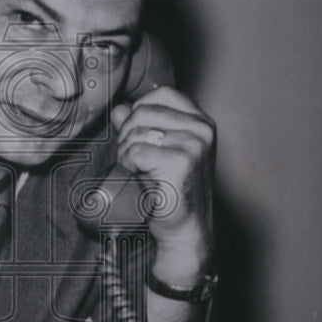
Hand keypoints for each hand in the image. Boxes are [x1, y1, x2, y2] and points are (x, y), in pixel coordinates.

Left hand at [110, 85, 214, 283]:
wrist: (183, 227)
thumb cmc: (170, 190)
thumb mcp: (157, 151)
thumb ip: (140, 126)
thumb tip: (120, 109)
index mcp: (200, 121)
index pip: (162, 94)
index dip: (140, 110)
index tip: (138, 135)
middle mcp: (202, 129)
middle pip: (143, 112)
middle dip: (127, 135)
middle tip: (134, 160)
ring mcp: (194, 144)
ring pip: (136, 132)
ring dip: (126, 153)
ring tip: (139, 171)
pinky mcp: (181, 162)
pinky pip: (136, 151)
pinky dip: (128, 165)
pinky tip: (139, 178)